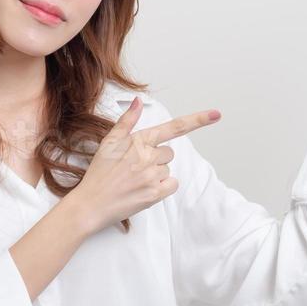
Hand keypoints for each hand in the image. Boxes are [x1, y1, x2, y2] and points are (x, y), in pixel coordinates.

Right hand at [69, 97, 221, 232]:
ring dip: (156, 174)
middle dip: (156, 158)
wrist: (90, 204)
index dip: (198, 120)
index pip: (173, 127)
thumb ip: (127, 121)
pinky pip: (171, 185)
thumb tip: (138, 101)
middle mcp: (147, 157)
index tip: (216, 114)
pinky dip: (162, 188)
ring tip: (135, 180)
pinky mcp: (154, 194)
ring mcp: (152, 176)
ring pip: (168, 170)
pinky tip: (144, 189)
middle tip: (135, 167)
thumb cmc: (99, 173)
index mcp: (138, 141)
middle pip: (169, 153)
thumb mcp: (109, 142)